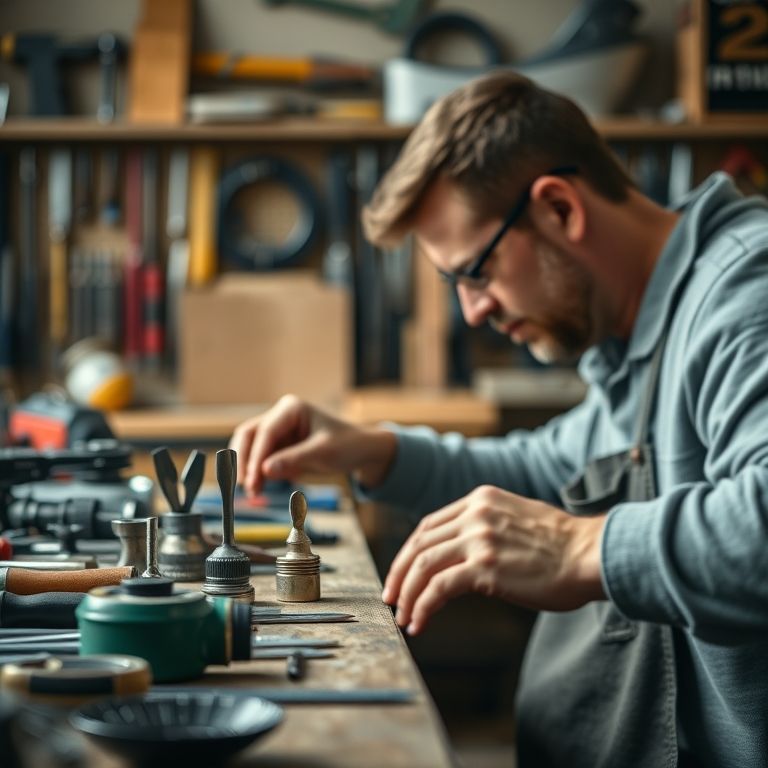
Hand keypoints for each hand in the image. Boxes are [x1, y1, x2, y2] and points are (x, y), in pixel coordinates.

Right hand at [229, 394, 396, 495]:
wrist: (361, 452)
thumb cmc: (347, 445)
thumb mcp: (324, 453)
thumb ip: (294, 460)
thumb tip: (264, 470)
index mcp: (291, 409)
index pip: (266, 431)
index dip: (256, 455)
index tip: (253, 478)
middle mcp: (280, 416)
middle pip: (249, 435)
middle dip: (244, 460)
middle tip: (245, 486)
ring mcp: (277, 432)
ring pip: (249, 448)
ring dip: (247, 469)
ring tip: (253, 492)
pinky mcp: (277, 447)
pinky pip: (259, 460)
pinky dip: (255, 474)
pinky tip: (258, 490)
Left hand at [381, 485, 605, 634]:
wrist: (591, 554)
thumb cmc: (561, 545)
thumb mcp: (516, 519)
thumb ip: (486, 526)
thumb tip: (463, 552)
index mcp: (480, 500)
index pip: (429, 525)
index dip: (410, 551)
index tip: (402, 573)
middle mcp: (475, 514)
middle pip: (420, 543)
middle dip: (400, 572)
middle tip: (391, 596)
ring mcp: (479, 539)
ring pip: (424, 565)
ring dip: (407, 593)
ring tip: (403, 615)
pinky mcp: (486, 567)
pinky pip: (439, 587)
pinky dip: (423, 606)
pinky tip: (419, 622)